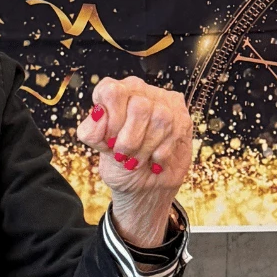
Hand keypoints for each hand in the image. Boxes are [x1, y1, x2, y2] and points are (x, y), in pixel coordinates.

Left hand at [75, 76, 192, 246]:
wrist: (142, 186)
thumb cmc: (116, 162)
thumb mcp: (97, 149)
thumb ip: (92, 131)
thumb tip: (94, 119)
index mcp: (114, 92)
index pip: (109, 90)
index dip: (107, 116)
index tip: (105, 140)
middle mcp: (140, 91)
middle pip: (137, 104)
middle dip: (129, 136)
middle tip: (124, 154)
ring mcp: (164, 103)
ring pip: (159, 116)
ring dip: (147, 145)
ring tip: (139, 159)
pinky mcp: (183, 119)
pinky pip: (176, 130)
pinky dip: (163, 150)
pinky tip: (155, 160)